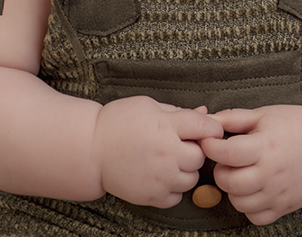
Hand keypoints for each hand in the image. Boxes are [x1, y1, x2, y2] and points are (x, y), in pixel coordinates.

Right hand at [92, 98, 222, 207]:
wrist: (89, 149)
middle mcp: (166, 153)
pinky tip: (160, 175)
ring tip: (168, 160)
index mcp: (166, 126)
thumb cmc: (117, 122)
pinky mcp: (151, 196)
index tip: (206, 129)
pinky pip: (177, 197)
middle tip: (179, 144)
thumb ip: (178, 111)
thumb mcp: (148, 105)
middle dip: (194, 150)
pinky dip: (173, 188)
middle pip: (200, 156)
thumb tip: (205, 114)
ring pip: (192, 179)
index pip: (207, 128)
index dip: (212, 128)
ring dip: (185, 170)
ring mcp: (160, 177)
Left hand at [201, 106, 301, 225]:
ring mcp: (279, 192)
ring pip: (240, 203)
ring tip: (241, 175)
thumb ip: (233, 118)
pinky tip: (253, 190)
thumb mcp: (264, 114)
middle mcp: (272, 172)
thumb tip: (206, 121)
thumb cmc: (293, 125)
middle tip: (227, 161)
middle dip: (220, 171)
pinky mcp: (285, 206)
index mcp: (266, 145)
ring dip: (233, 190)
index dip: (211, 147)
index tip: (211, 142)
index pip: (227, 153)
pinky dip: (249, 207)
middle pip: (230, 182)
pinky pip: (256, 217)